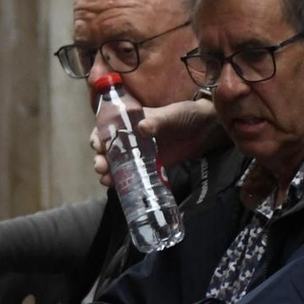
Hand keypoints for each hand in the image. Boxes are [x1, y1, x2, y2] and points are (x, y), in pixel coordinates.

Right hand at [90, 96, 222, 187]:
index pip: (107, 129)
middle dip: (101, 159)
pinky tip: (117, 188)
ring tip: (106, 180)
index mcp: (131, 122)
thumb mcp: (171, 115)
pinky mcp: (150, 167)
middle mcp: (131, 139)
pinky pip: (132, 176)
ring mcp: (140, 154)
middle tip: (101, 166)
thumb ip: (157, 121)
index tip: (97, 145)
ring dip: (108, 173)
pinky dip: (123, 182)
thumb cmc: (186, 115)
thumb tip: (142, 128)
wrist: (206, 130)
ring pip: (117, 165)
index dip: (98, 137)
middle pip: (108, 150)